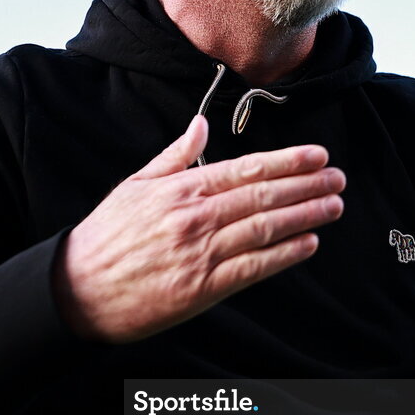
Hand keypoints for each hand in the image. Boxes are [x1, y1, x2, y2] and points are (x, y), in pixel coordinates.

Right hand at [52, 115, 344, 342]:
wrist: (77, 289)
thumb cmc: (106, 237)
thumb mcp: (134, 185)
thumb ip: (175, 156)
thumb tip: (201, 124)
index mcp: (181, 190)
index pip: (246, 169)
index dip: (287, 161)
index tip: (317, 155)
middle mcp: (196, 218)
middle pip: (264, 196)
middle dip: (307, 185)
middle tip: (338, 178)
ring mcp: (201, 254)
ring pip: (265, 229)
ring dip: (306, 216)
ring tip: (334, 205)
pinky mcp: (202, 289)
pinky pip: (254, 269)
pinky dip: (284, 255)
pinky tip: (308, 243)